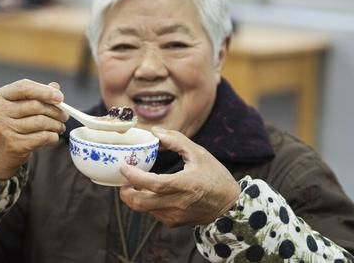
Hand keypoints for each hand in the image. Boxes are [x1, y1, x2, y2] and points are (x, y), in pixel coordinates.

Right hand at [0, 79, 68, 179]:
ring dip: (56, 125)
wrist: (3, 149)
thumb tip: (55, 87)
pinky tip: (54, 136)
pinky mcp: (13, 145)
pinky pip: (42, 137)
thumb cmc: (17, 121)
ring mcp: (4, 129)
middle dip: (55, 111)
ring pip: (41, 122)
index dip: (44, 91)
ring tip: (60, 126)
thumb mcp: (22, 103)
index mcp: (0, 96)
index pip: (24, 87)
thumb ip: (38, 93)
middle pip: (36, 106)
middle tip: (64, 116)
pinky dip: (53, 137)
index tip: (60, 97)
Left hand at [119, 127, 240, 227]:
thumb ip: (176, 140)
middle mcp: (178, 203)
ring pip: (144, 209)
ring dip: (135, 196)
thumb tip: (155, 132)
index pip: (154, 184)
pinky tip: (151, 192)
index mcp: (186, 184)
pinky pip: (152, 213)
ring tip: (136, 182)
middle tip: (124, 178)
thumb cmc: (215, 177)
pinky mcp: (174, 223)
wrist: (230, 207)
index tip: (124, 167)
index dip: (135, 177)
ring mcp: (175, 216)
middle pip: (141, 202)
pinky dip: (147, 202)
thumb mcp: (199, 154)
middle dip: (125, 191)